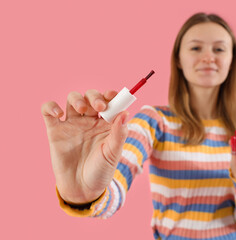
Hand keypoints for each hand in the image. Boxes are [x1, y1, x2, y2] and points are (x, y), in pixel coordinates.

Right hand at [41, 89, 127, 203]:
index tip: (114, 95)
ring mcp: (72, 124)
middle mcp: (90, 121)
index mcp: (106, 123)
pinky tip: (58, 114)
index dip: (111, 95)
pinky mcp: (55, 131)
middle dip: (95, 97)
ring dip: (77, 99)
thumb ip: (119, 133)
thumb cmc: (101, 170)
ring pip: (73, 99)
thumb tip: (126, 112)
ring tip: (82, 109)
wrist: (82, 189)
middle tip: (100, 107)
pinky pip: (48, 112)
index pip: (109, 102)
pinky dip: (51, 107)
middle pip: (91, 97)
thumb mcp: (113, 153)